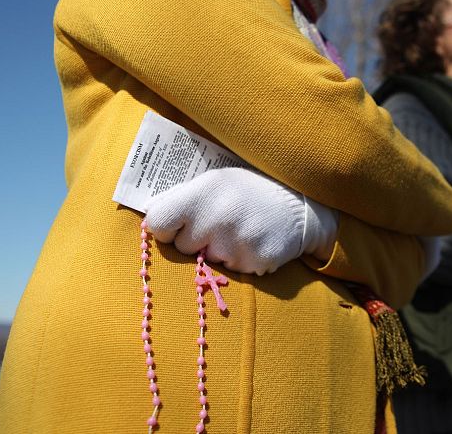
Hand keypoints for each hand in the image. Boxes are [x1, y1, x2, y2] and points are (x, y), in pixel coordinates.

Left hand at [144, 167, 337, 274]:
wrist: (302, 205)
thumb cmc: (249, 190)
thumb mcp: (216, 180)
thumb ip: (183, 197)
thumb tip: (149, 215)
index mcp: (202, 193)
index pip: (158, 223)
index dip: (165, 228)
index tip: (177, 226)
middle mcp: (217, 218)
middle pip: (182, 247)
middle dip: (196, 240)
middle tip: (219, 225)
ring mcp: (237, 244)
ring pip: (208, 261)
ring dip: (220, 252)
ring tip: (241, 231)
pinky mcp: (255, 263)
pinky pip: (233, 271)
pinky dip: (241, 261)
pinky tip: (255, 242)